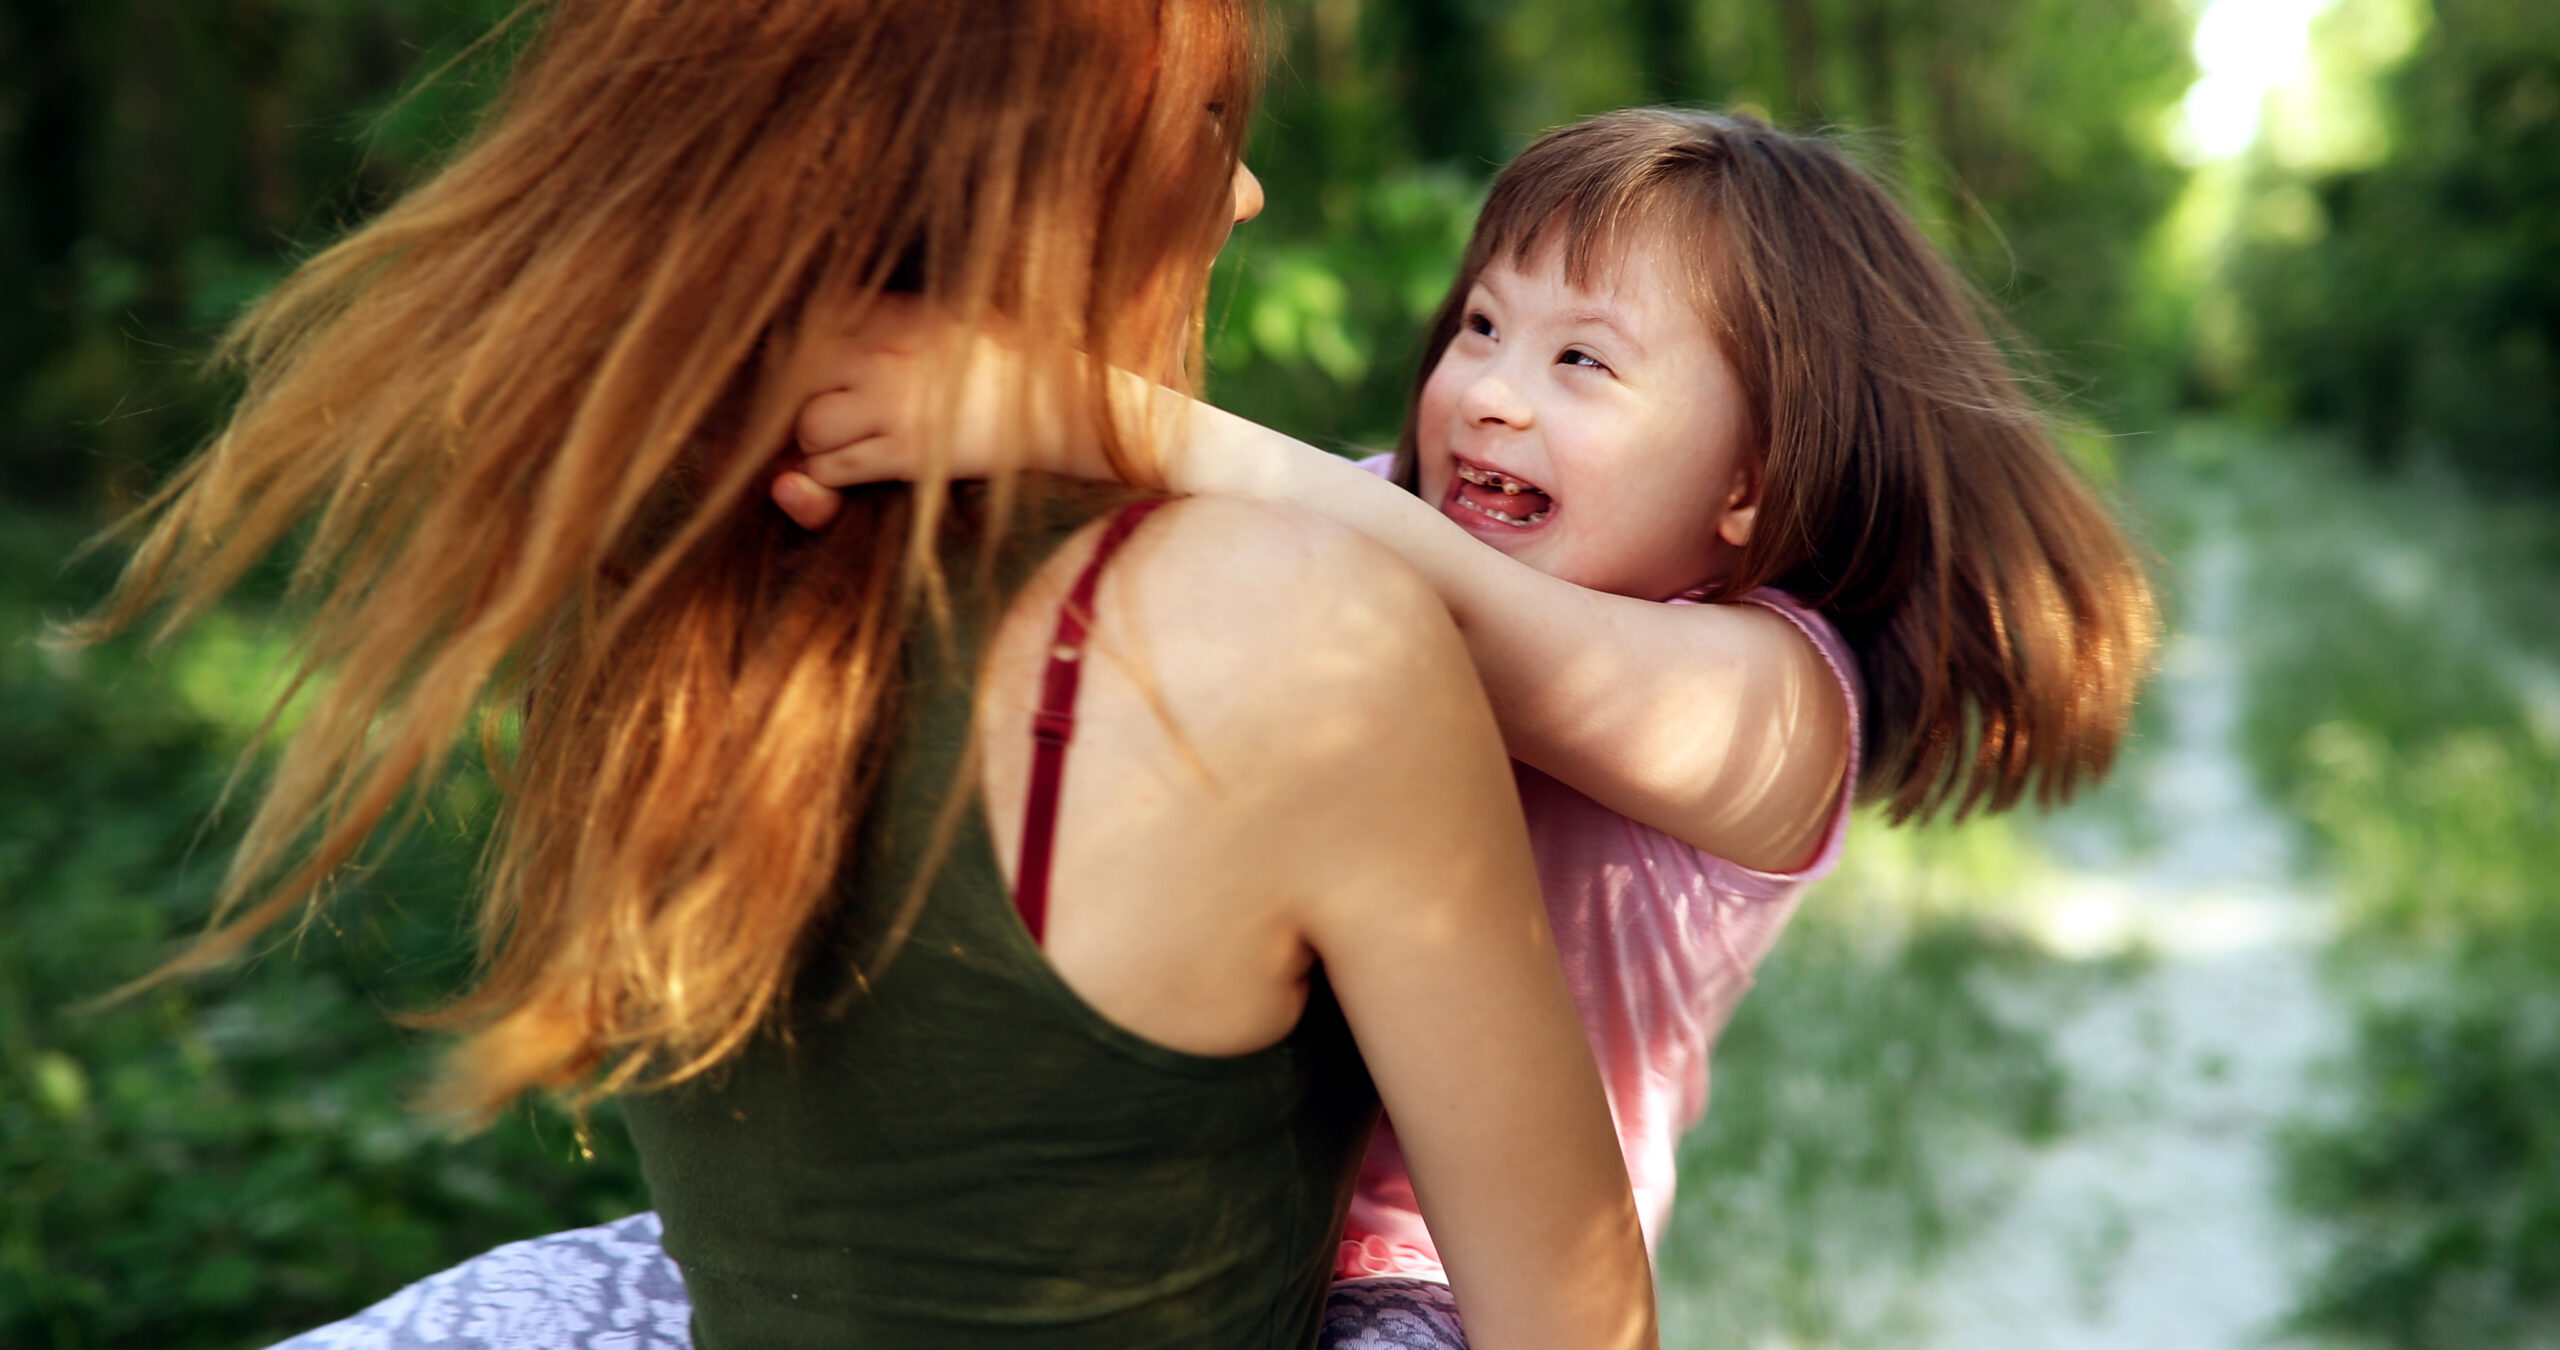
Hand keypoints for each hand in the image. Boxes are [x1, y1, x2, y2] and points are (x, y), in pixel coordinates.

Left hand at [764, 297, 1053, 530]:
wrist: (1059, 405)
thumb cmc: (1008, 362)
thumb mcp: (950, 315)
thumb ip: (894, 318)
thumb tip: (847, 323)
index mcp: (895, 314)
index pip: (812, 325)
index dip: (806, 356)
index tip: (825, 374)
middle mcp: (885, 353)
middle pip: (799, 375)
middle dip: (802, 400)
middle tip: (831, 413)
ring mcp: (893, 403)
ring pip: (809, 426)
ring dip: (816, 442)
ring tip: (844, 442)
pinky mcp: (904, 453)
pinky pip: (834, 467)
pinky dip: (830, 475)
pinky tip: (857, 468)